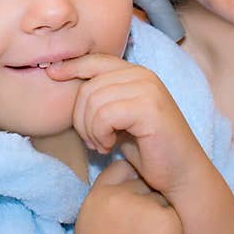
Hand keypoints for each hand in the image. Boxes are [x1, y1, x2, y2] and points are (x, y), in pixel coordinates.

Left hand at [46, 53, 210, 200]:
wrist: (181, 174)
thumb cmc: (148, 150)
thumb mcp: (120, 118)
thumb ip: (103, 98)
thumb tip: (65, 78)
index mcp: (137, 73)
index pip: (96, 60)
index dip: (71, 65)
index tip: (51, 73)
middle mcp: (143, 75)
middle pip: (89, 86)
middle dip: (80, 118)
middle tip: (93, 140)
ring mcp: (148, 89)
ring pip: (93, 101)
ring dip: (90, 130)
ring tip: (102, 144)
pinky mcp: (149, 108)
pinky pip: (104, 115)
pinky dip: (100, 135)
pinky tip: (110, 146)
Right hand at [74, 159, 182, 233]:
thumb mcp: (91, 228)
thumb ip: (103, 204)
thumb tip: (121, 183)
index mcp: (95, 199)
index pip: (119, 169)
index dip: (130, 182)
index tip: (132, 199)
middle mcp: (116, 198)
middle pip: (143, 183)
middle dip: (146, 201)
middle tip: (138, 233)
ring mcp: (141, 207)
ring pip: (160, 198)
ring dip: (160, 215)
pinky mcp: (164, 220)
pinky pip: (174, 214)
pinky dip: (172, 230)